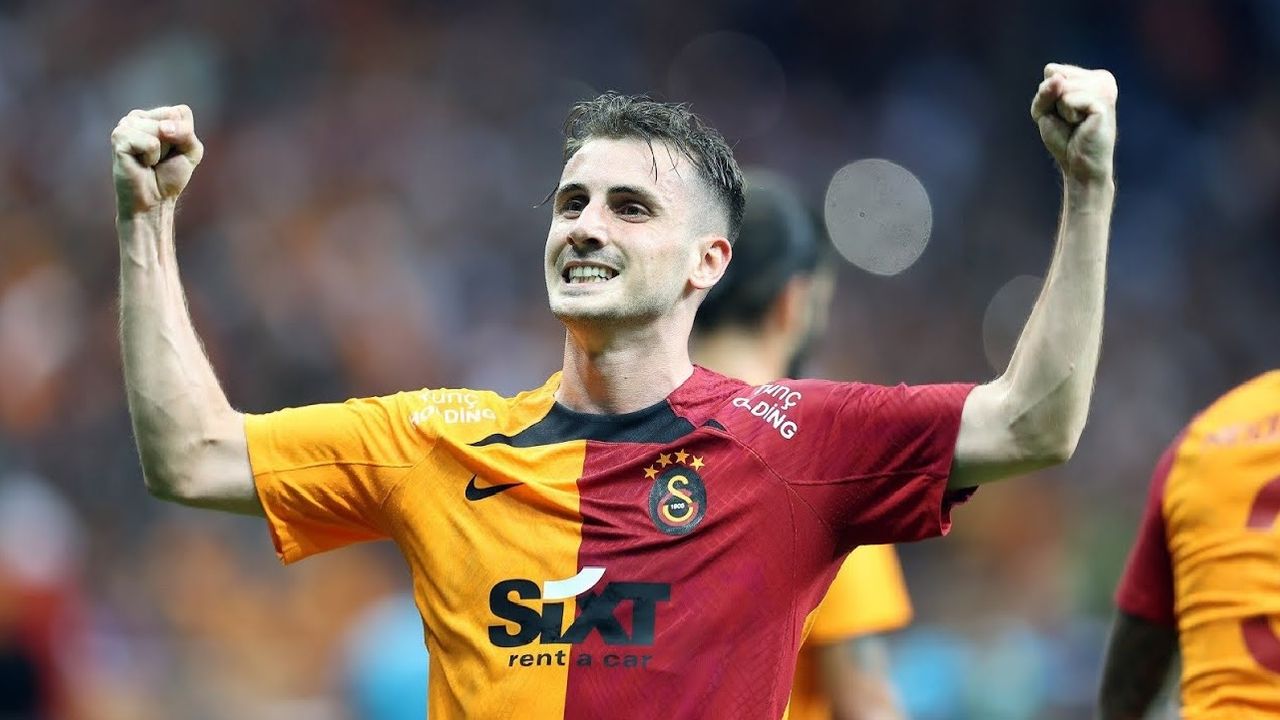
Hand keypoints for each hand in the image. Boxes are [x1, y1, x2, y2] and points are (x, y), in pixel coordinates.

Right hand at [111, 105, 203, 215]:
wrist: (154, 200)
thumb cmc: (170, 176)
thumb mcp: (191, 151)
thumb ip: (186, 132)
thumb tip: (163, 128)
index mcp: (154, 116)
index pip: (181, 112)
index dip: (185, 136)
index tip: (173, 151)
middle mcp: (137, 117)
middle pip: (171, 117)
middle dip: (174, 143)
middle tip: (160, 159)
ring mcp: (125, 125)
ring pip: (160, 129)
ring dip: (162, 152)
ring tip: (148, 161)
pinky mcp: (119, 138)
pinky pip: (150, 143)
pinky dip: (151, 157)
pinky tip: (140, 163)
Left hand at [1030, 64, 1117, 183]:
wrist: (1080, 166)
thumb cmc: (1065, 138)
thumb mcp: (1045, 110)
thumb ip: (1046, 90)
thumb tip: (1058, 79)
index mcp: (1092, 76)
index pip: (1051, 70)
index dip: (1047, 95)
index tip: (1061, 112)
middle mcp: (1102, 77)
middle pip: (1054, 75)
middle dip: (1051, 102)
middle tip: (1068, 121)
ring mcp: (1105, 88)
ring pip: (1060, 86)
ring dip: (1059, 110)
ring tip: (1076, 123)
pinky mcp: (1103, 101)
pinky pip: (1067, 99)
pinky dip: (1066, 115)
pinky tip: (1082, 125)